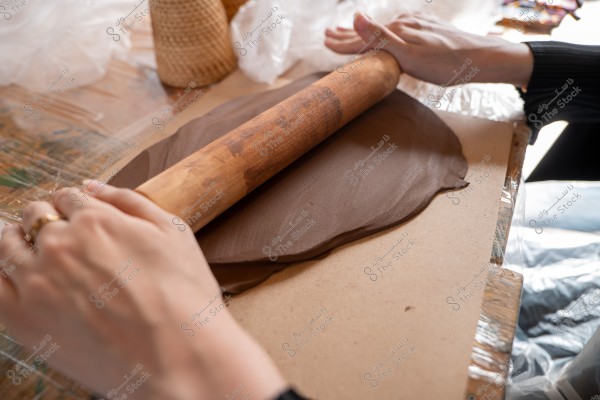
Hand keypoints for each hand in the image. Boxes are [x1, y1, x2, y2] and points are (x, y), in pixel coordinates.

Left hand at [0, 181, 285, 399]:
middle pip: (34, 215)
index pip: (69, 196)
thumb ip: (129, 201)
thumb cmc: (184, 295)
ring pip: (6, 244)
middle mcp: (59, 245)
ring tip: (39, 256)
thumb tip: (92, 186)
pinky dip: (1, 274)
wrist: (179, 359)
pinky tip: (19, 279)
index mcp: (95, 220)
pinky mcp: (22, 319)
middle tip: (65, 238)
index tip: (81, 218)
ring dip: (19, 240)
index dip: (76, 204)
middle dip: (48, 219)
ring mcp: (35, 282)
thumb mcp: (174, 232)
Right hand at [325, 12, 532, 87]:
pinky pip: (397, 29)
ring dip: (363, 32)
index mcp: (397, 31)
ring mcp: (417, 24)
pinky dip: (383, 32)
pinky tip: (384, 32)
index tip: (324, 42)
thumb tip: (356, 16)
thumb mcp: (410, 55)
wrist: (482, 58)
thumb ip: (381, 38)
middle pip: (370, 31)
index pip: (362, 39)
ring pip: (383, 29)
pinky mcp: (427, 28)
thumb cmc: (446, 65)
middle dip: (347, 34)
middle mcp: (405, 23)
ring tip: (350, 30)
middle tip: (327, 34)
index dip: (342, 43)